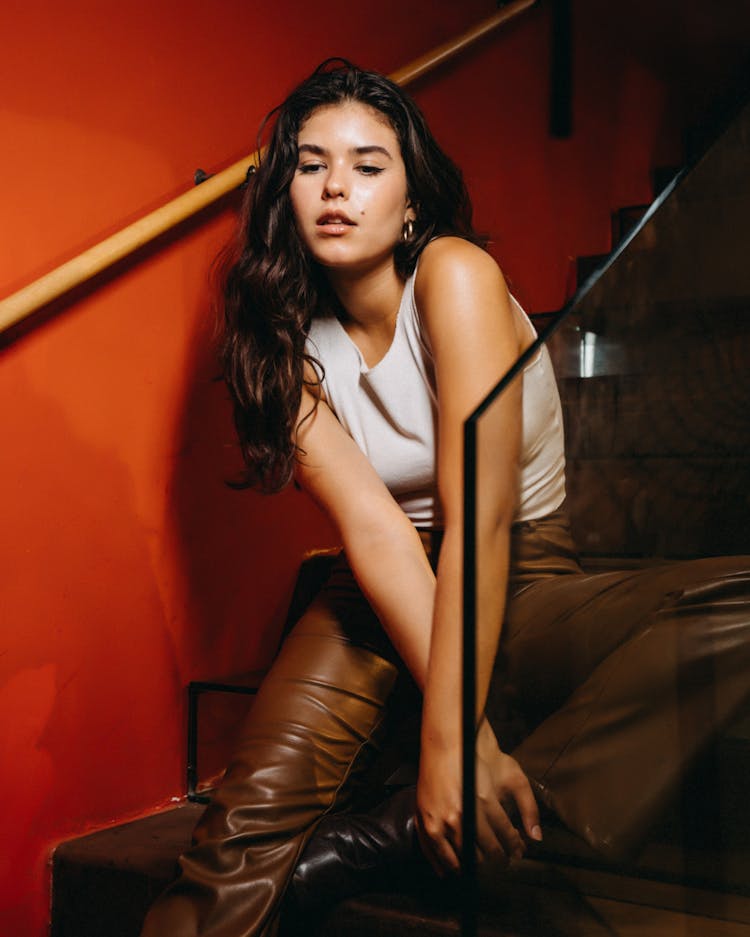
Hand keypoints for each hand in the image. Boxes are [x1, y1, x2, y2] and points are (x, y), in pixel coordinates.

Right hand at [415, 721, 540, 876]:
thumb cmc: (481, 757)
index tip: (518, 851)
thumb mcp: (514, 777)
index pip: (505, 836)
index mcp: (484, 802)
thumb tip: (537, 837)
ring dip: (474, 864)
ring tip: (481, 865)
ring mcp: (441, 818)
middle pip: (484, 850)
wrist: (450, 742)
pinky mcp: (425, 818)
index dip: (515, 846)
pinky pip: (434, 851)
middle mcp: (462, 814)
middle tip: (502, 860)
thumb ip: (529, 808)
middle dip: (497, 857)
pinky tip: (451, 871)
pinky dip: (443, 864)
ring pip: (461, 855)